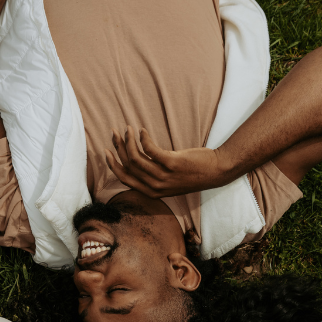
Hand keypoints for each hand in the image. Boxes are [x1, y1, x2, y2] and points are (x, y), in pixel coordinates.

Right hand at [105, 126, 226, 197]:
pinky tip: (143, 131)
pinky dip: (143, 138)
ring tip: (128, 128)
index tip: (106, 150)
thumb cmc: (191, 174)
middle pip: (128, 166)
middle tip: (114, 133)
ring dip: (129, 140)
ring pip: (136, 157)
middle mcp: (155, 186)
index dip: (112, 164)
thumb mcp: (169, 180)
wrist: (214, 172)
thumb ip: (153, 175)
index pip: (124, 178)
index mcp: (151, 192)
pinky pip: (150, 149)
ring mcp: (163, 176)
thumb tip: (136, 160)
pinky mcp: (172, 163)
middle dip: (117, 148)